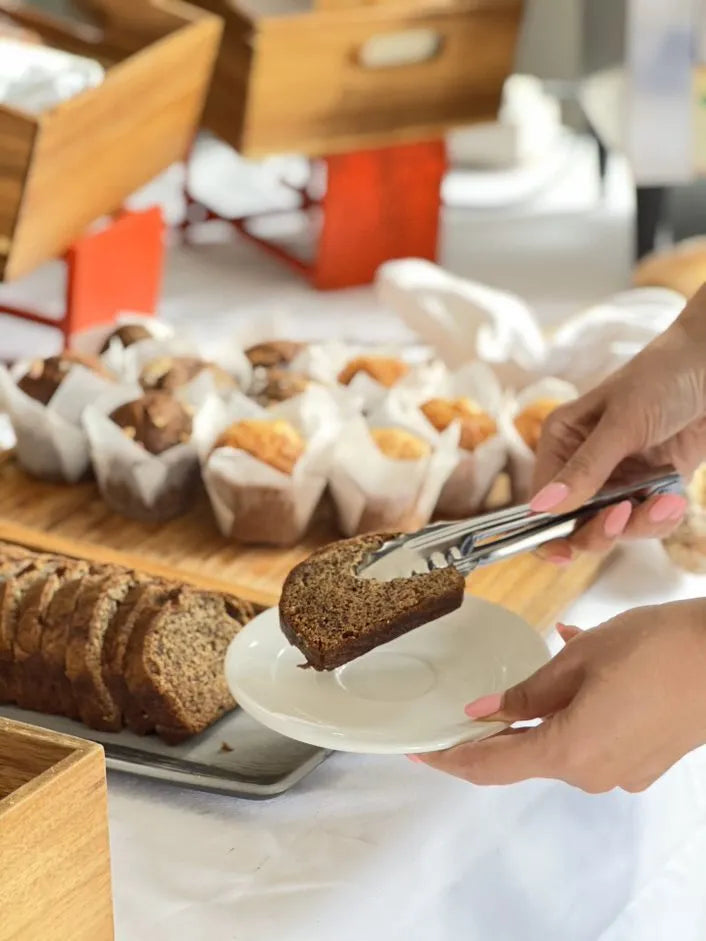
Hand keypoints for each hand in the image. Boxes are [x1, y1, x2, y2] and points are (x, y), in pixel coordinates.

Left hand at [411, 600, 705, 792]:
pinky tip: (579, 670)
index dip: (450, 759)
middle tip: (464, 705)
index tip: (419, 751)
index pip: (491, 765)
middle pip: (524, 756)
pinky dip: (574, 710)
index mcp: (570, 751)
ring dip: (539, 713)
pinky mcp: (643, 760)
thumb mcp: (580, 661)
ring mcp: (621, 771)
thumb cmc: (657, 650)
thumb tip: (484, 712)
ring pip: (560, 743)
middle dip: (493, 733)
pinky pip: (592, 738)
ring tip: (538, 666)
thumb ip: (528, 693)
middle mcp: (593, 773)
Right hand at [530, 287, 705, 562]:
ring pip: (614, 528)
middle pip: (574, 522)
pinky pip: (647, 522)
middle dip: (599, 529)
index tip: (561, 553)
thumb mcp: (623, 423)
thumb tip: (543, 508)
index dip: (546, 530)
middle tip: (623, 517)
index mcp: (562, 442)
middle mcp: (583, 465)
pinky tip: (674, 500)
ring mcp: (617, 479)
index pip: (541, 499)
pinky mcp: (649, 487)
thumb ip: (586, 469)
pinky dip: (662, 518)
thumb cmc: (663, 377)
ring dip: (640, 524)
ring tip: (666, 503)